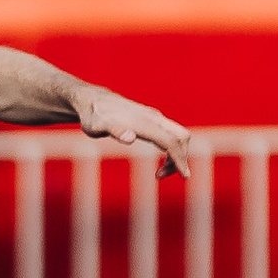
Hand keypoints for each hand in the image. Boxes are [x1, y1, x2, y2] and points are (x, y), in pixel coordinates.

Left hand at [78, 87, 193, 178]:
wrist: (92, 101)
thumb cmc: (93, 116)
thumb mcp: (97, 126)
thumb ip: (114, 130)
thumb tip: (130, 138)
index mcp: (143, 122)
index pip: (170, 140)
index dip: (179, 158)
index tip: (185, 176)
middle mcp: (153, 118)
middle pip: (181, 136)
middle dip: (181, 158)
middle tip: (161, 176)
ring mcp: (154, 118)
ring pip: (178, 136)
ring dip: (176, 156)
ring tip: (158, 174)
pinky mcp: (152, 120)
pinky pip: (171, 135)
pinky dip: (171, 151)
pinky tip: (159, 163)